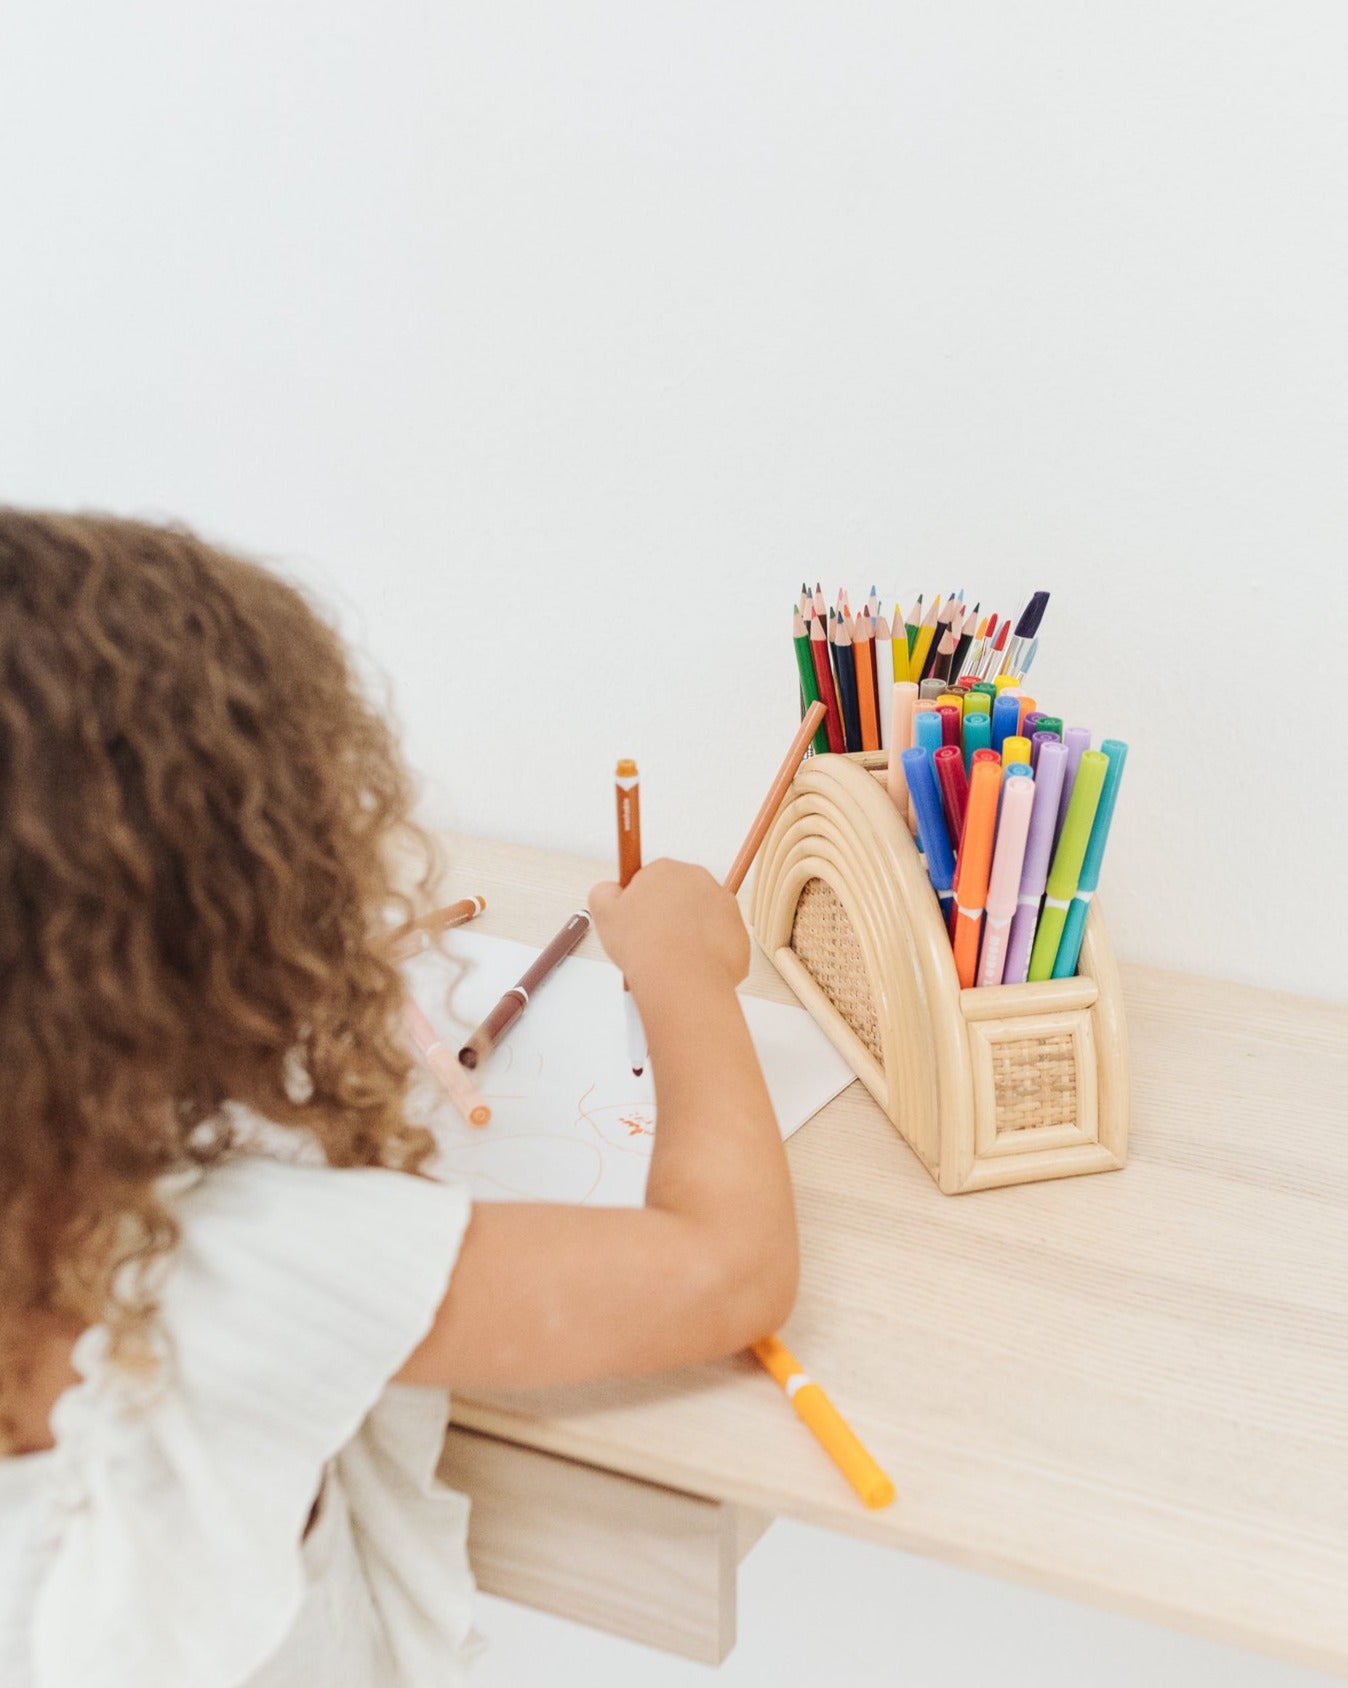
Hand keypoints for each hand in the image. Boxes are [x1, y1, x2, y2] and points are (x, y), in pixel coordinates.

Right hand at [587, 858, 749, 995]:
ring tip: (670, 960)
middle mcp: (700, 881)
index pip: (651, 879)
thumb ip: (603, 892)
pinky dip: (707, 955)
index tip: (636, 920)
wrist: (680, 977)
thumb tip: (609, 890)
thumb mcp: (603, 911)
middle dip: (668, 916)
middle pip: (680, 897)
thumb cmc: (643, 945)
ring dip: (688, 935)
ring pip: (702, 920)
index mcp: (666, 870)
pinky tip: (689, 968)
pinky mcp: (739, 934)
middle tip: (650, 943)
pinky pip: (720, 943)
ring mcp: (725, 907)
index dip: (641, 903)